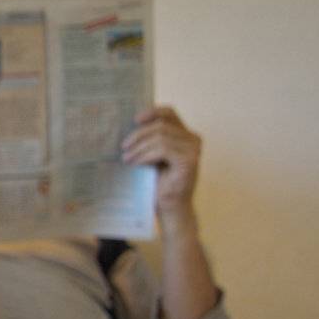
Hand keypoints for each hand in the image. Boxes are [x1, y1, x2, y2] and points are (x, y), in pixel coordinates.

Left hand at [120, 105, 201, 220]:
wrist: (168, 207)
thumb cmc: (158, 182)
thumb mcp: (152, 154)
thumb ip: (149, 138)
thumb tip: (128, 122)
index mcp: (185, 134)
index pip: (169, 113)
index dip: (152, 112)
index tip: (134, 119)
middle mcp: (193, 139)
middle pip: (161, 125)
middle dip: (139, 135)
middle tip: (123, 146)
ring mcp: (194, 150)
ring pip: (161, 136)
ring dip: (140, 147)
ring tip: (127, 158)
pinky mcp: (190, 161)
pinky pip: (163, 149)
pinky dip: (145, 155)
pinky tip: (136, 163)